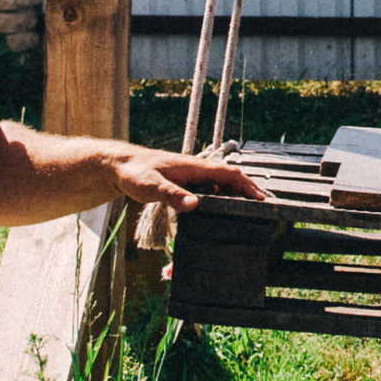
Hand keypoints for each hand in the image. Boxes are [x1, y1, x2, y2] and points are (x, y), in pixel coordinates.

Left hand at [108, 148, 264, 211]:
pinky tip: (219, 214)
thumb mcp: (152, 186)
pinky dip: (219, 200)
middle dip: (247, 192)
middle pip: (229, 179)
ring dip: (234, 196)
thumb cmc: (134, 173)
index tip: (261, 198)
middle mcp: (196, 170)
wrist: (119, 166)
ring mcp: (191, 177)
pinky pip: (208, 191)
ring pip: (220, 185)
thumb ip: (172, 196)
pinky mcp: (184, 184)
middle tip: (262, 209)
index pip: (228, 174)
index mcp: (194, 167)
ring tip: (247, 213)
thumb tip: (195, 205)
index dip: (247, 185)